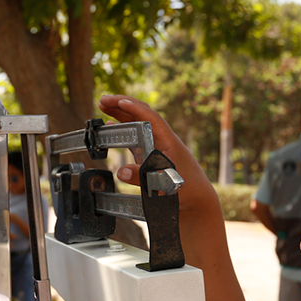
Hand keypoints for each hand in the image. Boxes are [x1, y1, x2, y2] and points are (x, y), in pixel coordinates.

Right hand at [98, 95, 216, 214]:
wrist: (197, 200)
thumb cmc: (187, 190)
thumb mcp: (166, 184)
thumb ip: (143, 177)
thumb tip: (121, 172)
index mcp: (169, 141)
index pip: (151, 119)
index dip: (135, 109)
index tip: (119, 102)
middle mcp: (161, 140)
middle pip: (142, 115)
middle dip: (123, 105)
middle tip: (103, 100)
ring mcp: (155, 146)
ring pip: (137, 124)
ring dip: (121, 114)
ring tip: (103, 106)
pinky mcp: (150, 155)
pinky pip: (135, 137)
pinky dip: (122, 129)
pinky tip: (111, 126)